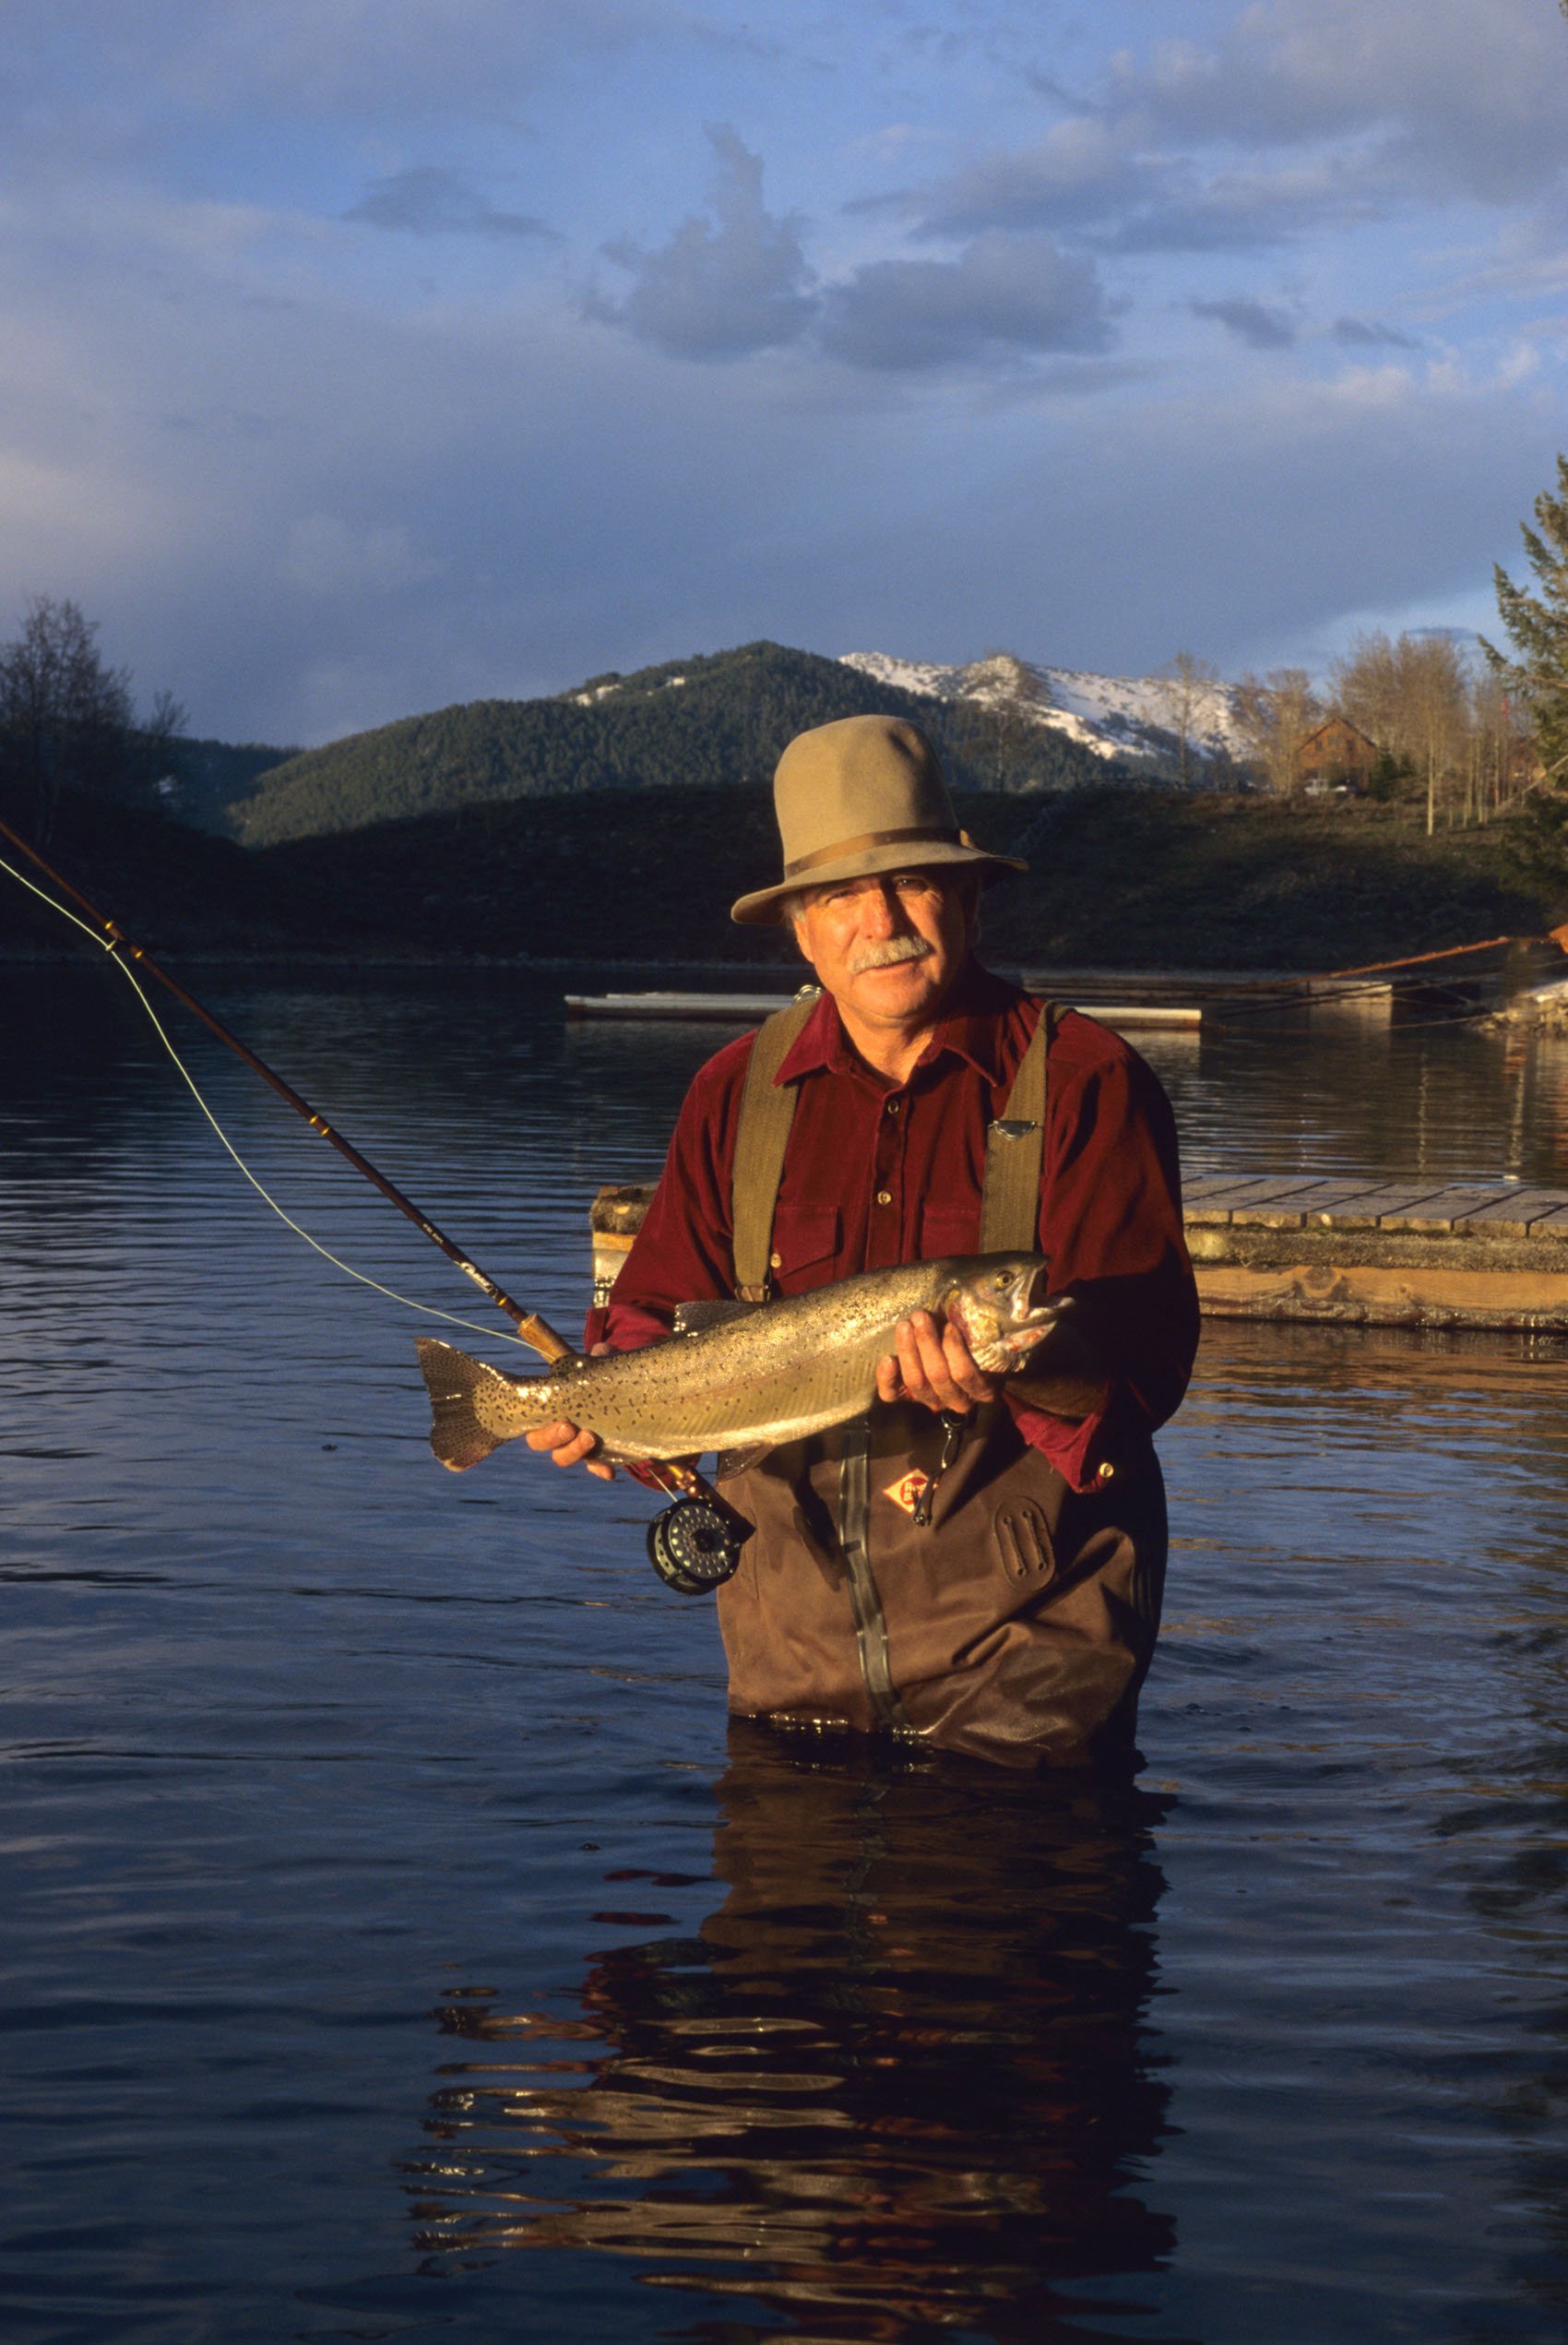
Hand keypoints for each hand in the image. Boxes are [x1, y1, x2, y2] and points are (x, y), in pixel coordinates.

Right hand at [525, 1343, 615, 1480]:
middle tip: (570, 1427)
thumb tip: (600, 1352)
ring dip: (574, 1451)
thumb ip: (601, 1357)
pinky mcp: (599, 1455)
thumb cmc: (607, 1376)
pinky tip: (609, 1471)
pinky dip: (600, 1470)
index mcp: (551, 1406)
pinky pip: (594, 1467)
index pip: (532, 1420)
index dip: (539, 1424)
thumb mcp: (605, 1364)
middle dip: (552, 1437)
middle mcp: (559, 1428)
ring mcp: (577, 1444)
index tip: (560, 1418)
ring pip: (563, 1457)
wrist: (632, 1393)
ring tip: (591, 1438)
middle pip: (540, 1441)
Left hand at [876, 1311, 998, 1415]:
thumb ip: (973, 1333)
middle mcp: (956, 1400)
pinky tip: (888, 1359)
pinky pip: (892, 1394)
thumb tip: (961, 1309)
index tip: (949, 1326)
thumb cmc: (972, 1343)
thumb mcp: (979, 1340)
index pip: (964, 1375)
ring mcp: (931, 1400)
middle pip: (937, 1375)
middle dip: (927, 1342)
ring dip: (908, 1350)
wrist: (955, 1357)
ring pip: (915, 1380)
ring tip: (904, 1325)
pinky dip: (887, 1378)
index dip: (954, 1349)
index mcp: (980, 1389)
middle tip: (920, 1316)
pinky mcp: (906, 1399)